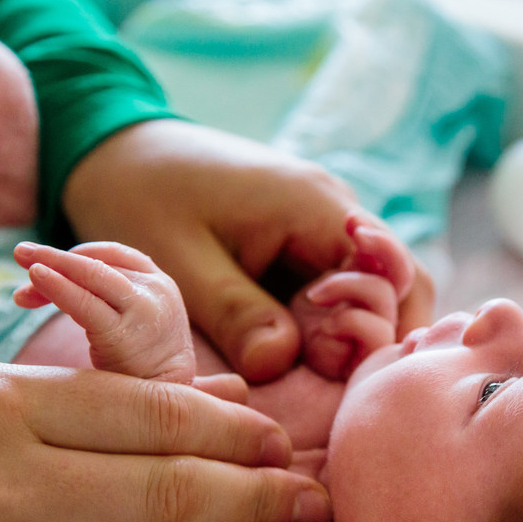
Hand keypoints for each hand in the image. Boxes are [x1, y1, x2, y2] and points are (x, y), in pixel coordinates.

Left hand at [14, 241, 196, 383]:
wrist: (169, 403)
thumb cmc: (142, 367)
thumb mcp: (131, 323)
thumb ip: (102, 301)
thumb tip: (38, 288)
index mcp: (159, 285)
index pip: (115, 256)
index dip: (78, 255)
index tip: (46, 265)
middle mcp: (156, 291)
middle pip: (99, 264)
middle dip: (56, 256)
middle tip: (20, 252)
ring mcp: (144, 310)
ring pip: (92, 276)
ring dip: (53, 264)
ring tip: (22, 257)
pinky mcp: (125, 334)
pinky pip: (85, 305)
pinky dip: (57, 288)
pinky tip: (36, 278)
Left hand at [61, 119, 434, 382]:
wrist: (118, 150)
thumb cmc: (143, 196)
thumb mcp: (179, 259)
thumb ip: (235, 314)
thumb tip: (280, 365)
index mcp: (316, 208)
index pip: (396, 275)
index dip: (375, 326)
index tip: (325, 358)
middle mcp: (339, 212)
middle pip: (404, 285)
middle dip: (379, 336)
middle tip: (328, 372)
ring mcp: (328, 226)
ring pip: (382, 289)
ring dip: (361, 331)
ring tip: (316, 366)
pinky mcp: (309, 243)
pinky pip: (347, 286)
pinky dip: (338, 321)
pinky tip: (304, 347)